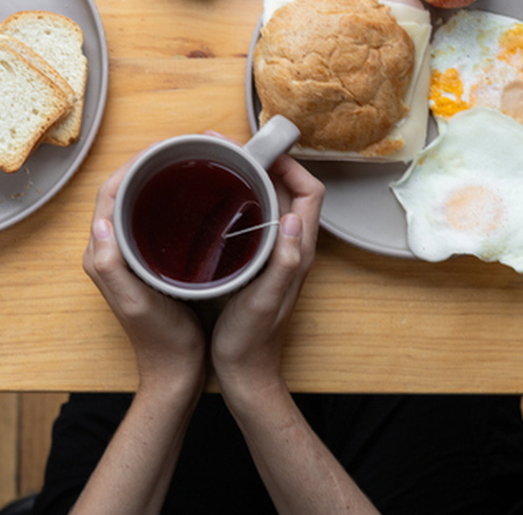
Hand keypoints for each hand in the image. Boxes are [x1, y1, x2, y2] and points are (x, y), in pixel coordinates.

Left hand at [83, 155, 206, 392]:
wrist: (176, 370)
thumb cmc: (160, 340)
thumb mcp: (135, 303)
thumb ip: (112, 266)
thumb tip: (101, 221)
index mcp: (101, 255)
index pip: (108, 194)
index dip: (130, 165)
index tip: (159, 148)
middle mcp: (109, 250)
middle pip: (121, 192)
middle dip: (144, 164)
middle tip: (177, 148)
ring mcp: (127, 255)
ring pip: (135, 202)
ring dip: (154, 179)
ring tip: (183, 162)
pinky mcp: (145, 260)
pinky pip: (149, 218)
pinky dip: (164, 199)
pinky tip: (188, 196)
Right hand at [211, 153, 324, 395]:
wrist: (243, 374)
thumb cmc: (251, 342)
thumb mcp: (264, 302)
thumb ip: (283, 264)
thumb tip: (294, 220)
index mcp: (298, 252)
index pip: (311, 192)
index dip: (292, 164)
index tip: (261, 151)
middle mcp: (290, 248)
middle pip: (289, 190)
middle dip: (264, 161)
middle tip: (227, 148)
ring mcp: (273, 254)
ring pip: (270, 202)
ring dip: (250, 177)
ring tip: (218, 163)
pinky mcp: (255, 262)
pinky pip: (253, 219)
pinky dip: (237, 200)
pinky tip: (211, 200)